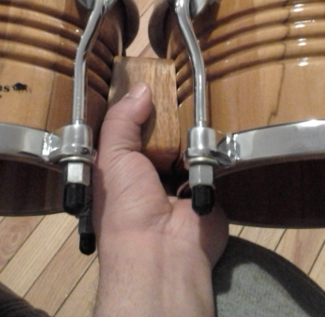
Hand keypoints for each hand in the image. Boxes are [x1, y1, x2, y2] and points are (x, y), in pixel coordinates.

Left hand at [92, 82, 227, 315]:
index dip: (134, 104)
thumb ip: (122, 120)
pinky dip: (211, 144)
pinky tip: (213, 123)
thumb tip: (141, 88)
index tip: (146, 73)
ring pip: (185, 141)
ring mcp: (178, 178)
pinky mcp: (206, 185)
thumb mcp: (112, 157)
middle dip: (165, 111)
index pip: (127, 127)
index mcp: (121, 166)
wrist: (164, 251)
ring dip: (189, 125)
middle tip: (176, 77)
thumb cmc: (126, 206)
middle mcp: (148, 171)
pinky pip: (210, 156)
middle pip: (159, 131)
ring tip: (196, 92)